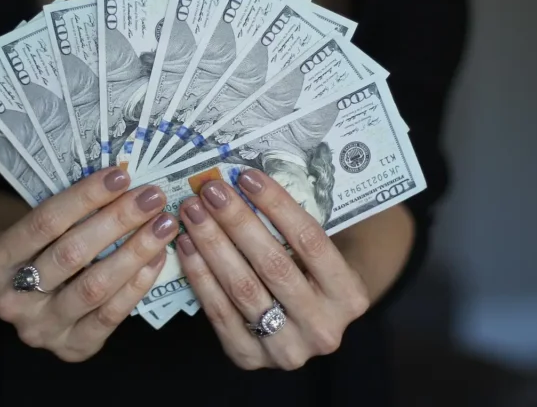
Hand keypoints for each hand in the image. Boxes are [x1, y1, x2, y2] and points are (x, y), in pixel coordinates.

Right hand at [0, 167, 178, 361]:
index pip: (44, 222)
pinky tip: (156, 257)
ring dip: (135, 252)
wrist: (25, 298)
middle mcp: (11, 299)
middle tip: (152, 197)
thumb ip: (67, 211)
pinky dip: (138, 284)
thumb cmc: (36, 250)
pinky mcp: (71, 347)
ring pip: (94, 287)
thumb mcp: (34, 227)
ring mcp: (41, 328)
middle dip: (117, 221)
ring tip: (162, 225)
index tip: (121, 176)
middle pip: (71, 254)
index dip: (85, 197)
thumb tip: (121, 183)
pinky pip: (110, 315)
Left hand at [176, 170, 369, 370]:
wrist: (311, 326)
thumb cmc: (314, 275)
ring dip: (212, 244)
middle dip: (236, 221)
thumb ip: (293, 226)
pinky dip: (199, 274)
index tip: (246, 176)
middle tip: (210, 190)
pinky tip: (187, 245)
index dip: (276, 205)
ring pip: (242, 288)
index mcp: (349, 296)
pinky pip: (219, 312)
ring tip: (193, 212)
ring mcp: (286, 349)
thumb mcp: (322, 253)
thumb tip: (244, 181)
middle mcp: (323, 328)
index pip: (310, 241)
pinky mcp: (250, 359)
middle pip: (273, 264)